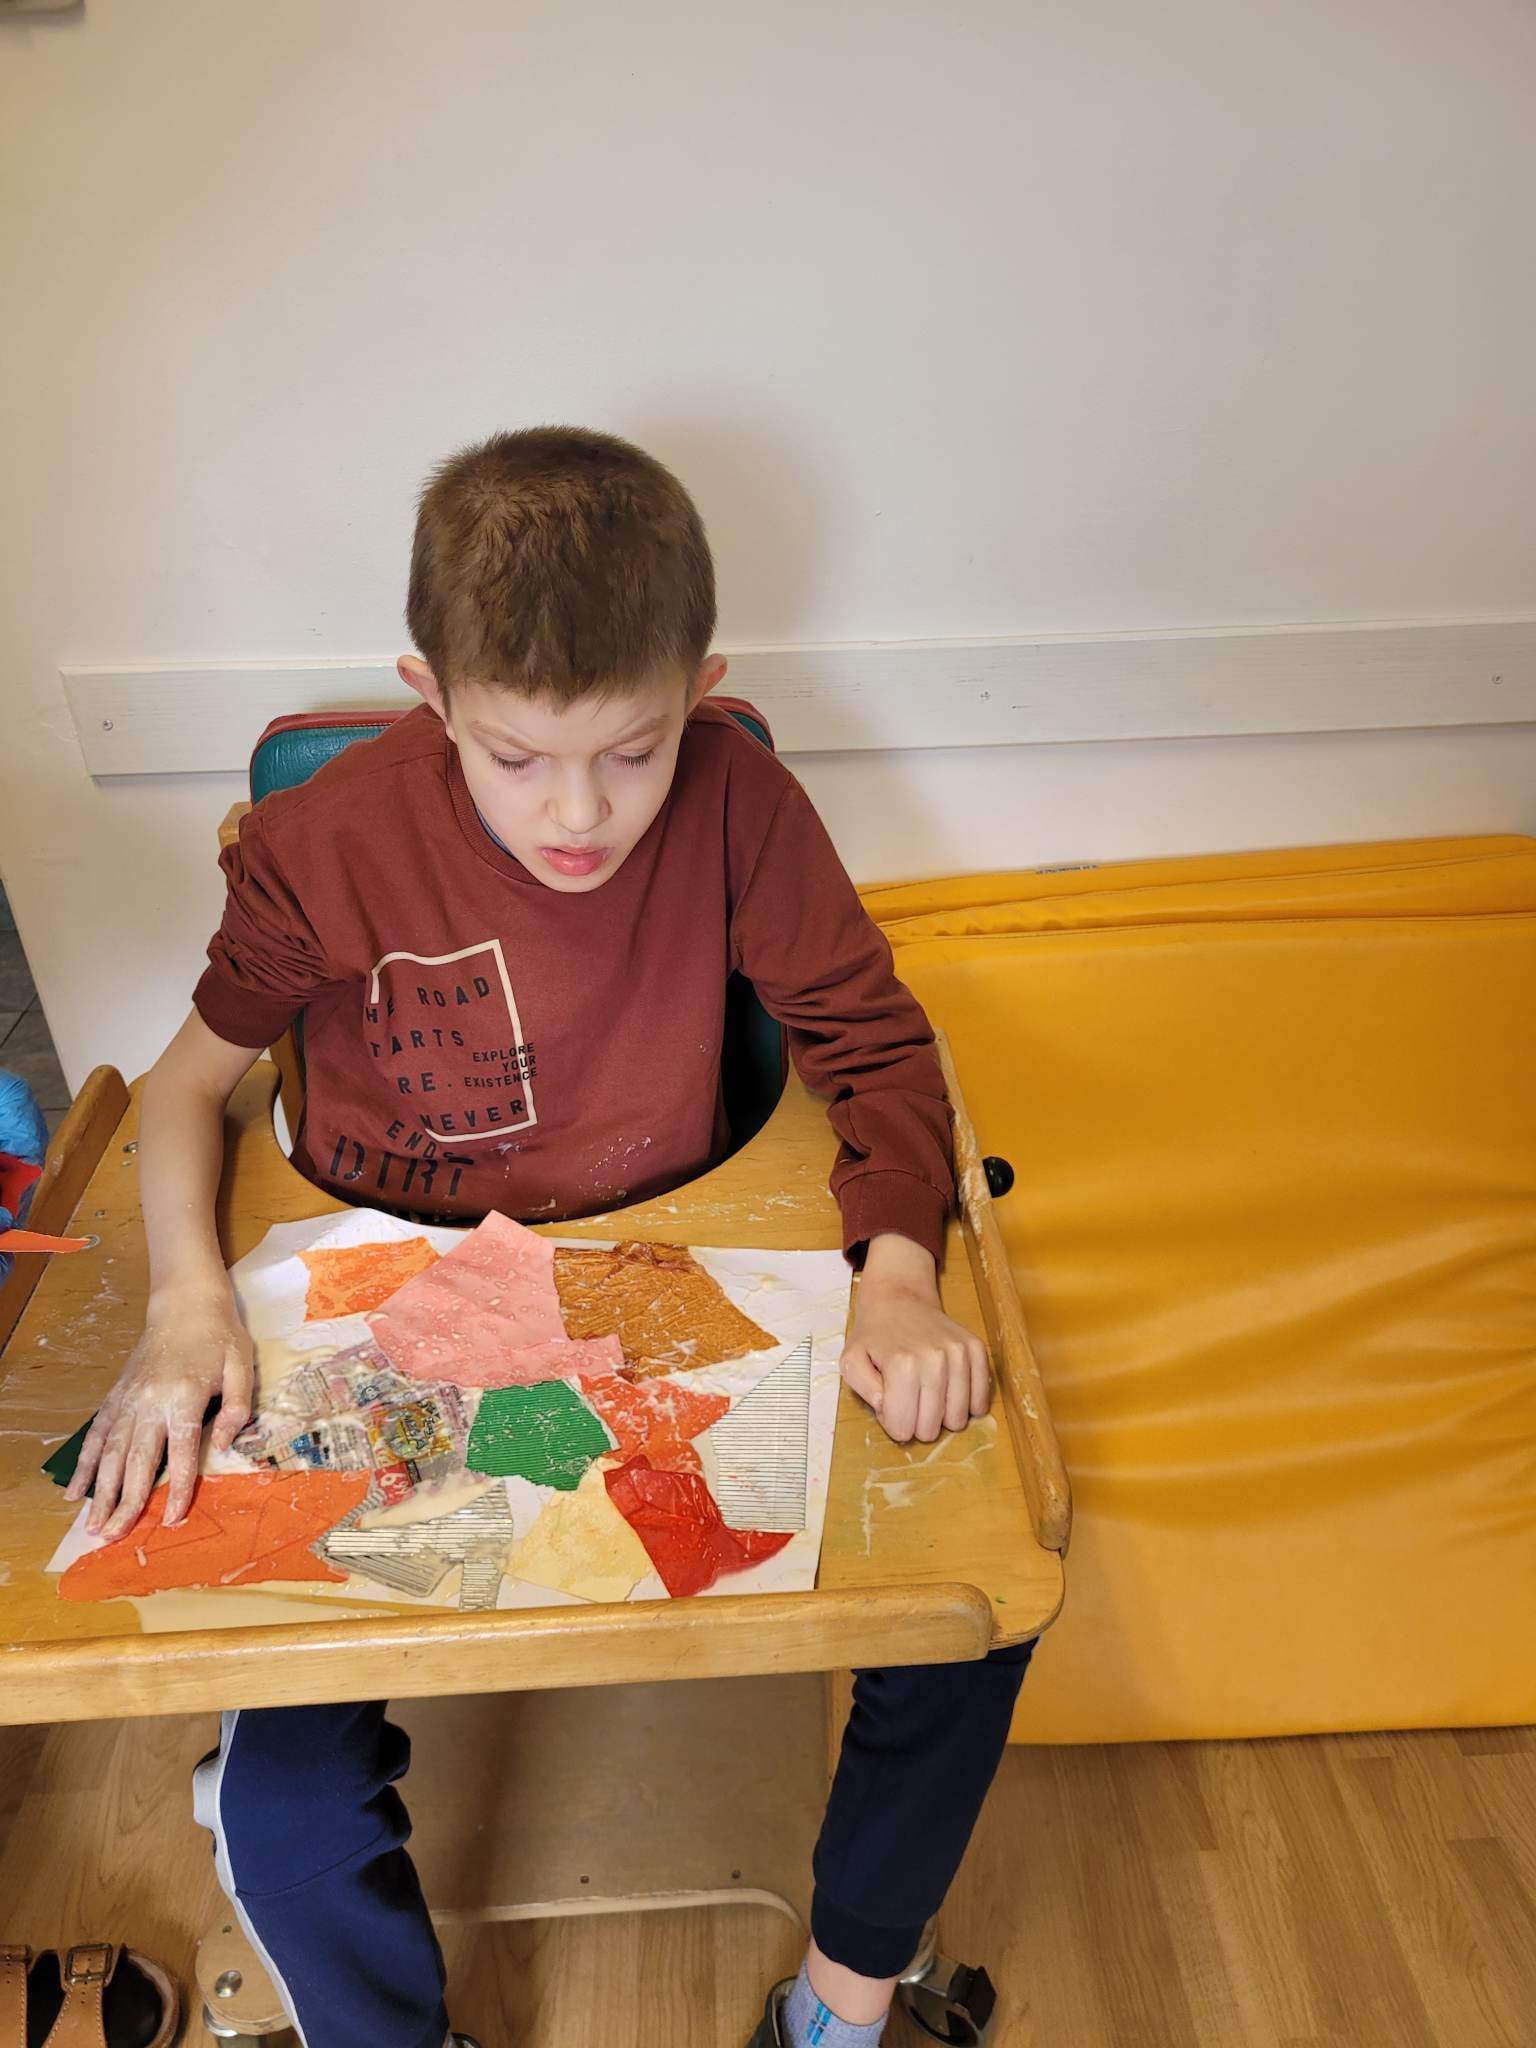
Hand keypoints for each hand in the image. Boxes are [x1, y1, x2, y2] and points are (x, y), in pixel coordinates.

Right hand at [64, 1283, 253, 1539]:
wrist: (184, 1303)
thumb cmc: (219, 1337)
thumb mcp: (242, 1368)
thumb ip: (237, 1409)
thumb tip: (225, 1447)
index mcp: (185, 1397)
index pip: (182, 1452)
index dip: (177, 1488)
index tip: (170, 1521)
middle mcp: (150, 1402)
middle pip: (136, 1461)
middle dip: (125, 1503)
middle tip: (113, 1538)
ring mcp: (128, 1400)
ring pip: (109, 1453)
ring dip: (100, 1492)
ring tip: (93, 1525)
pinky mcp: (116, 1396)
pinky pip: (96, 1435)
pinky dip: (83, 1465)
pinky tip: (74, 1491)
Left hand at [840, 1234, 990, 1443]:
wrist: (899, 1298)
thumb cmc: (874, 1336)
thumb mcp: (851, 1362)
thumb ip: (864, 1393)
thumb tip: (890, 1412)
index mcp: (902, 1366)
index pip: (903, 1429)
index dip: (892, 1421)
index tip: (889, 1401)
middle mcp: (936, 1360)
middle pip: (931, 1430)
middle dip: (916, 1422)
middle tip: (907, 1397)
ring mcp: (960, 1354)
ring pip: (958, 1420)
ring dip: (941, 1415)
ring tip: (927, 1393)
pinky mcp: (976, 1350)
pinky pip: (981, 1402)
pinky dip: (966, 1405)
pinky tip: (949, 1392)